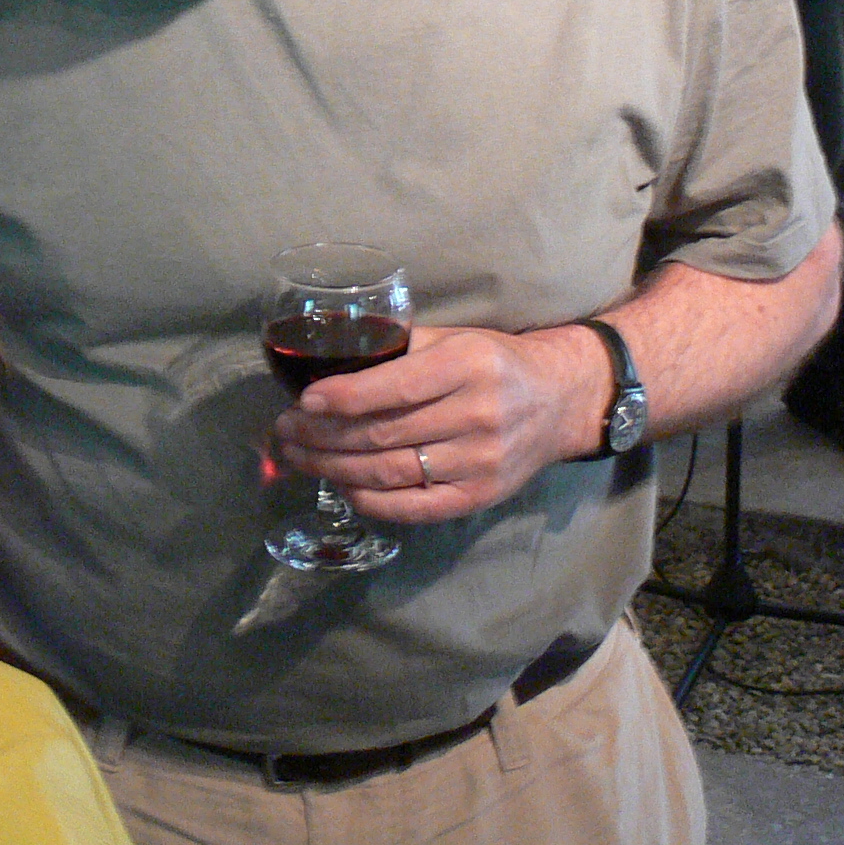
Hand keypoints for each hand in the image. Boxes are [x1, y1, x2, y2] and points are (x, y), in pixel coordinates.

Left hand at [270, 323, 610, 522]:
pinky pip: (413, 506)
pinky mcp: (480, 497)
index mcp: (468, 366)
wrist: (560, 400)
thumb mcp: (455, 338)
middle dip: (323, 436)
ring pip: (391, 472)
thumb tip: (331, 362)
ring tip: (298, 457)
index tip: (303, 401)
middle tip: (284, 432)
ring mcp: (480, 463)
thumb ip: (401, 348)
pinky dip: (369, 500)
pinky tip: (340, 485)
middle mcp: (477, 415)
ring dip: (333, 468)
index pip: (396, 388)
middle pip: (384, 434)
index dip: (344, 398)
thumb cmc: (494, 362)